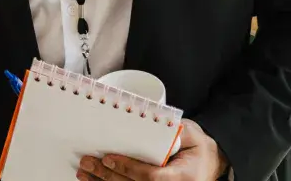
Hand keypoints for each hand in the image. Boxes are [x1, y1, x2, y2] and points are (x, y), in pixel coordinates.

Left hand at [78, 120, 227, 180]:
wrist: (210, 162)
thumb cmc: (197, 146)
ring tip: (84, 173)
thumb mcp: (189, 133)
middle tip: (87, 163)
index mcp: (183, 177)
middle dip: (108, 175)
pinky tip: (95, 180)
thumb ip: (171, 131)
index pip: (152, 176)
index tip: (108, 158)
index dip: (128, 168)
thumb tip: (148, 120)